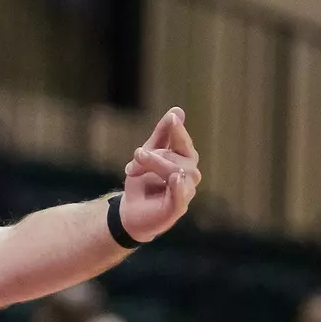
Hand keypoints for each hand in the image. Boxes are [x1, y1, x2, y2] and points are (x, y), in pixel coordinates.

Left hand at [120, 107, 199, 241]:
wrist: (130, 211)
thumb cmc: (142, 181)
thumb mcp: (147, 153)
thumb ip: (162, 135)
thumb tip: (178, 110)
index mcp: (185, 159)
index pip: (183, 141)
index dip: (176, 130)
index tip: (172, 118)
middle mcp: (190, 174)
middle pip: (177, 156)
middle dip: (154, 154)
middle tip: (136, 156)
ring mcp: (186, 191)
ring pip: (177, 171)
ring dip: (156, 165)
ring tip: (134, 166)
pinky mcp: (178, 208)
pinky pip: (182, 195)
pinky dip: (179, 187)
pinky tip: (175, 177)